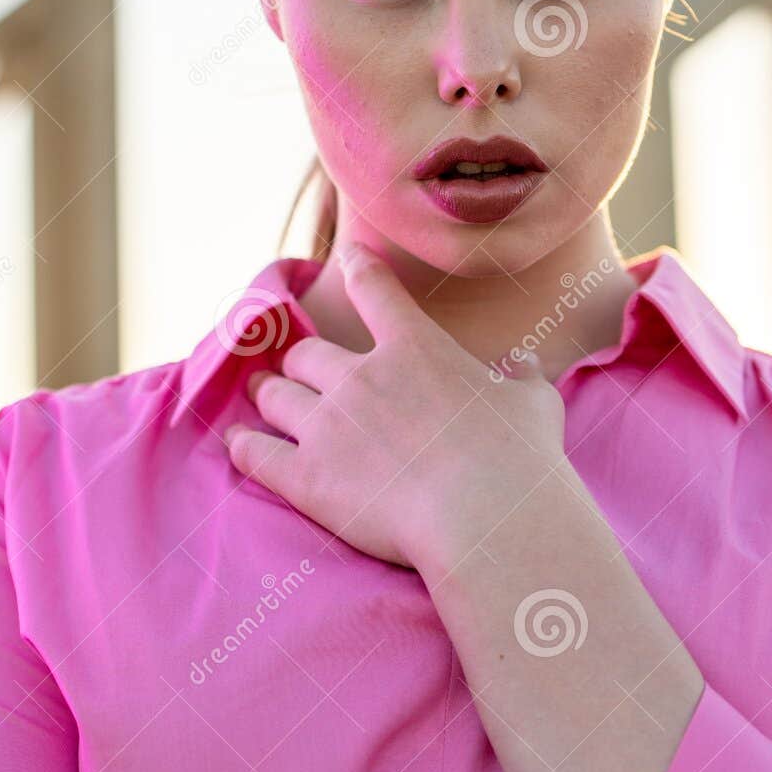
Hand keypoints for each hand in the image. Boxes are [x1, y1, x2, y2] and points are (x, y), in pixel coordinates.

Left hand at [221, 242, 568, 571]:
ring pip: (276, 396)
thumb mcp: (534, 402)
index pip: (375, 290)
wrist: (489, 514)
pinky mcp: (308, 477)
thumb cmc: (521, 456)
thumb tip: (522, 362)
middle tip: (294, 369)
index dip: (359, 267)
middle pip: (308, 355)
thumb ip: (521, 376)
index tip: (350, 257)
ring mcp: (328, 425)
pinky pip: (257, 453)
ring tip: (261, 396)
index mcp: (414, 348)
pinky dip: (244, 444)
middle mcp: (360, 377)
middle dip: (300, 362)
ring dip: (268, 394)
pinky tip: (237, 441)